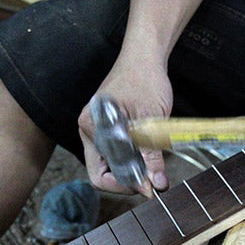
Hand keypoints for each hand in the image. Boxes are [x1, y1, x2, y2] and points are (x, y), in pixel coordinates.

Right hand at [78, 51, 171, 196]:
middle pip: (103, 173)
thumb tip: (155, 185)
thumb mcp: (151, 122)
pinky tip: (148, 156)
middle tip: (152, 180)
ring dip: (132, 170)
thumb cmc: (145, 80)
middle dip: (127, 180)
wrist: (146, 58)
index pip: (99, 175)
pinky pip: (117, 154)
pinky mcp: (109, 130)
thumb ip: (151, 156)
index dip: (124, 185)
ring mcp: (98, 131)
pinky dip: (133, 160)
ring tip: (152, 166)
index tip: (148, 187)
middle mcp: (89, 131)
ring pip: (111, 166)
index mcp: (91, 128)